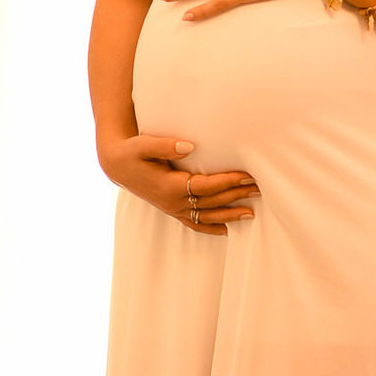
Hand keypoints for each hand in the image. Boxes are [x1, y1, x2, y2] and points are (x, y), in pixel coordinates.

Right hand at [98, 134, 258, 234]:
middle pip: (211, 201)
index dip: (226, 181)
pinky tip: (227, 230)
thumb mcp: (143, 144)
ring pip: (206, 216)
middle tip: (259, 188)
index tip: (245, 175)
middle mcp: (173, 201)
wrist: (117, 166)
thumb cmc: (132, 152)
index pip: (205, 186)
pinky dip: (211, 228)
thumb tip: (189, 146)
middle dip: (236, 195)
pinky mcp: (172, 210)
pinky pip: (194, 224)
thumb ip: (165, 145)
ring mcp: (173, 209)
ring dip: (230, 214)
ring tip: (252, 213)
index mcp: (169, 186)